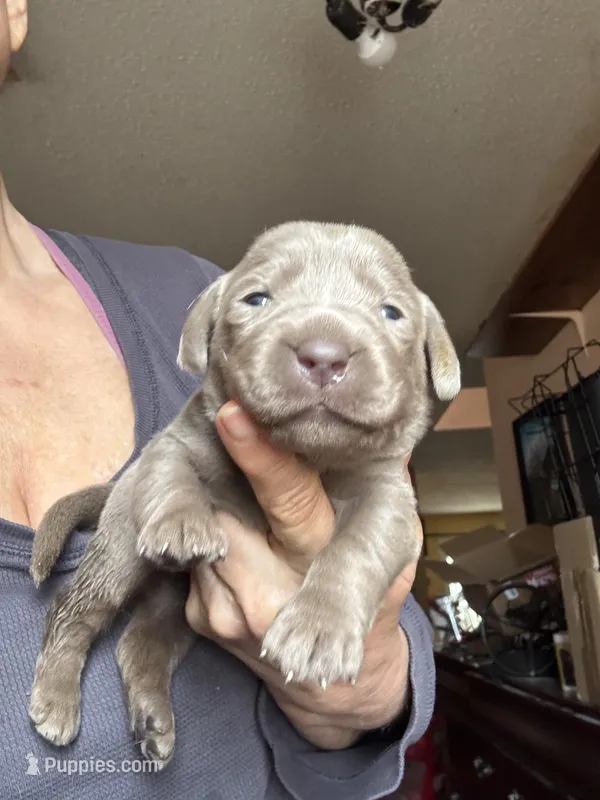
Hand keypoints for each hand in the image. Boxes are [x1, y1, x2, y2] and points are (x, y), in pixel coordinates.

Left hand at [185, 401, 421, 749]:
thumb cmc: (371, 605)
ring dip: (219, 504)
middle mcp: (269, 593)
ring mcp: (229, 612)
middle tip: (228, 425)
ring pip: (206, 529)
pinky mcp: (202, 620)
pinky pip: (196, 558)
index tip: (232, 415)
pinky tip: (238, 538)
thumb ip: (384, 496)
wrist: (331, 685)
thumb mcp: (393, 551)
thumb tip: (382, 431)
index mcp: (324, 566)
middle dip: (222, 471)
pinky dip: (213, 538)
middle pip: (227, 513)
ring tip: (245, 497)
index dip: (261, 456)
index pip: (292, 502)